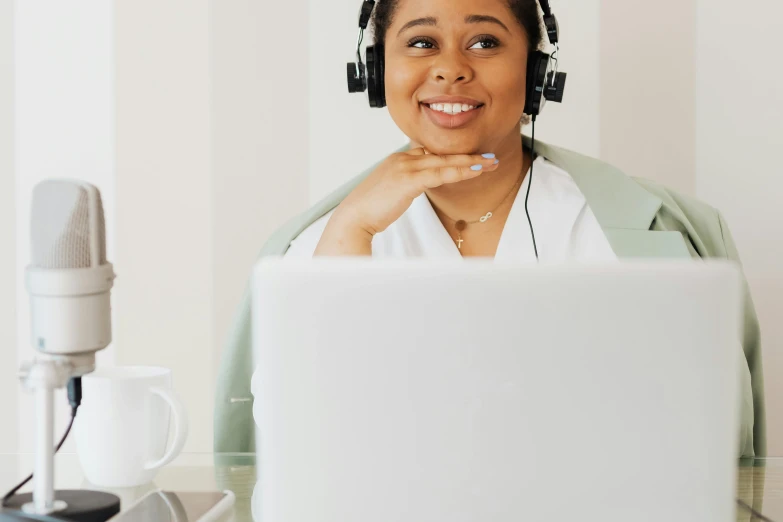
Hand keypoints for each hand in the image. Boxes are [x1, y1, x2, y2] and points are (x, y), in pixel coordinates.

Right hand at [315, 148, 499, 255]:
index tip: (470, 158)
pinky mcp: (408, 180)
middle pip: (441, 154)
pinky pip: (440, 174)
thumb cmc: (369, 211)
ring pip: (444, 162)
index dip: (452, 156)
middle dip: (467, 156)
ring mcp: (404, 167)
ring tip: (491, 163)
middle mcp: (402, 158)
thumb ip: (404, 185)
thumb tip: (416, 189)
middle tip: (490, 157)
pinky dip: (460, 172)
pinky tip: (476, 172)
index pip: (430, 153)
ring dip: (470, 162)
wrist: (353, 219)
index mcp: (397, 159)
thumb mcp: (389, 192)